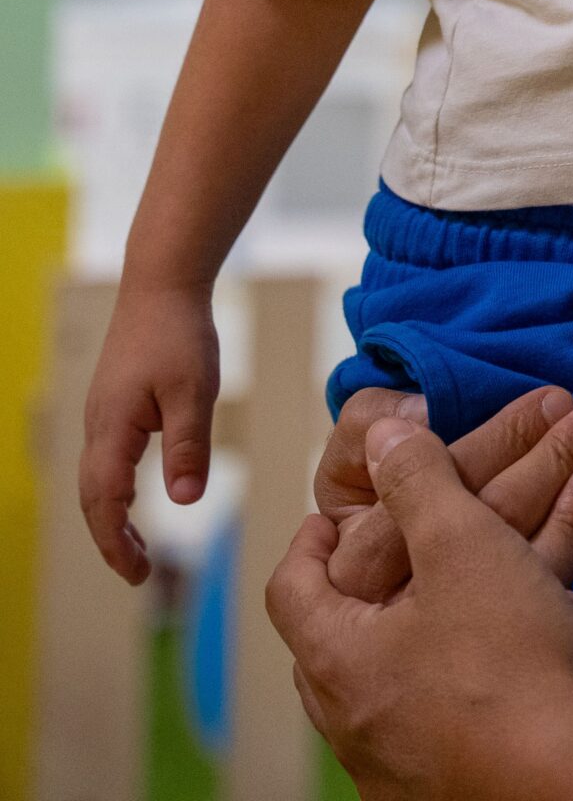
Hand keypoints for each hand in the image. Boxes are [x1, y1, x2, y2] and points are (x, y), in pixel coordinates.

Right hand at [80, 278, 218, 581]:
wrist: (161, 283)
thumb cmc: (180, 333)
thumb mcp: (194, 391)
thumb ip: (188, 446)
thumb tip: (186, 503)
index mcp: (112, 429)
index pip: (104, 503)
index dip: (116, 543)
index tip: (137, 576)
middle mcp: (97, 427)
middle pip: (92, 498)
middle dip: (111, 539)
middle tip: (139, 573)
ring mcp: (100, 414)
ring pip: (94, 479)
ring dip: (111, 516)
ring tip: (136, 546)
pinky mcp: (111, 403)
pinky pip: (103, 459)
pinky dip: (113, 489)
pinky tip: (133, 496)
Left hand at [269, 422, 572, 800]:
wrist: (563, 783)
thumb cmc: (504, 662)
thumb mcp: (463, 542)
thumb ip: (419, 479)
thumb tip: (384, 434)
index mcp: (336, 658)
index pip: (291, 586)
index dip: (310, 540)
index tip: (330, 518)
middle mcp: (351, 721)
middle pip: (336, 637)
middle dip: (367, 587)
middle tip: (392, 556)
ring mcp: (393, 765)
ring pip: (390, 679)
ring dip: (418, 631)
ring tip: (453, 599)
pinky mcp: (443, 788)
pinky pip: (437, 716)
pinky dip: (459, 677)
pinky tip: (504, 656)